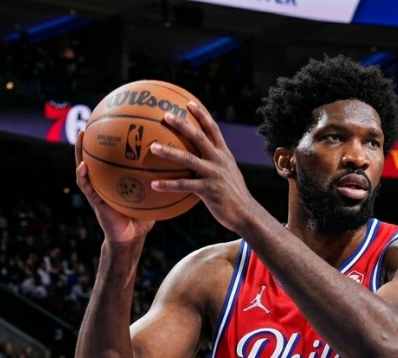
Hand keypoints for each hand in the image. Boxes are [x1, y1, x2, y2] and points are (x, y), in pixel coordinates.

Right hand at [74, 130, 152, 246]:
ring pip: (84, 167)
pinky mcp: (95, 201)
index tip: (110, 121)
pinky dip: (83, 176)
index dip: (110, 139)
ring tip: (80, 136)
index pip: (110, 156)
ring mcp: (97, 190)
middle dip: (91, 139)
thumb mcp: (151, 195)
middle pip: (94, 156)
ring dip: (80, 152)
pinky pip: (87, 187)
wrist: (131, 237)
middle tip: (89, 121)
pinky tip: (83, 167)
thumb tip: (177, 162)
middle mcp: (104, 181)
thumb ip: (158, 180)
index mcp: (115, 178)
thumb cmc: (143, 216)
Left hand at [149, 103, 258, 233]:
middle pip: (199, 137)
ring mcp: (214, 174)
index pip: (213, 129)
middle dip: (182, 124)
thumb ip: (216, 164)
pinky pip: (184, 185)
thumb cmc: (233, 196)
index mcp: (224, 154)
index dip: (202, 115)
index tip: (189, 103)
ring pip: (188, 159)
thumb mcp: (228, 174)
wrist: (246, 214)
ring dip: (169, 152)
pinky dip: (168, 185)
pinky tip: (153, 184)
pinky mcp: (208, 190)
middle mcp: (219, 160)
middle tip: (166, 116)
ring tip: (152, 147)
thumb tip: (201, 159)